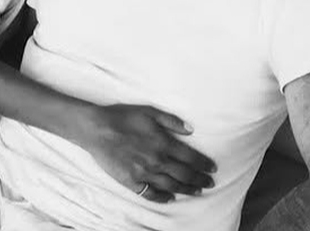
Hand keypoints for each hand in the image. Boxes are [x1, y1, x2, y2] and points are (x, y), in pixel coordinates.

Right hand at [79, 104, 215, 202]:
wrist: (97, 129)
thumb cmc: (122, 117)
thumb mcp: (149, 111)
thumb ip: (171, 121)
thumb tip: (191, 130)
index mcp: (163, 143)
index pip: (190, 158)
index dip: (204, 164)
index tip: (212, 168)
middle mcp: (157, 161)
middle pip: (184, 175)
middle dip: (200, 180)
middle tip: (210, 183)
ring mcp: (145, 174)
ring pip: (171, 186)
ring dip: (187, 190)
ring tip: (197, 192)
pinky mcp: (132, 182)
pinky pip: (151, 194)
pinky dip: (163, 198)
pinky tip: (170, 198)